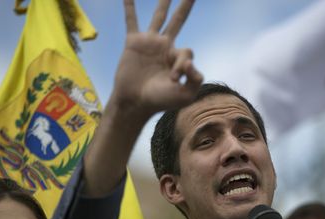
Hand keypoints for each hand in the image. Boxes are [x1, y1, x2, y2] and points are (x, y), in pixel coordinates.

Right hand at [83, 0, 202, 195]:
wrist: (136, 103)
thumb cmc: (161, 101)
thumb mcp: (186, 94)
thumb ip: (195, 79)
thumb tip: (190, 62)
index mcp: (178, 59)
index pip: (187, 52)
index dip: (183, 64)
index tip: (174, 77)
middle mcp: (165, 47)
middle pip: (178, 21)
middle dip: (185, 6)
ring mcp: (149, 43)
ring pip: (158, 17)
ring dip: (164, 2)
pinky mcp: (133, 43)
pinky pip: (131, 21)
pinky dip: (129, 7)